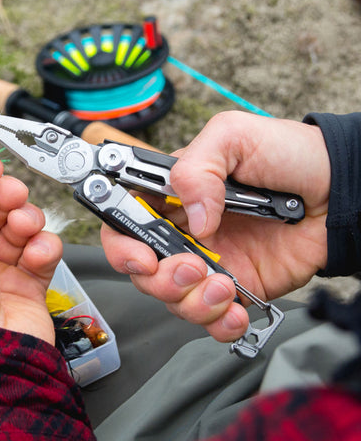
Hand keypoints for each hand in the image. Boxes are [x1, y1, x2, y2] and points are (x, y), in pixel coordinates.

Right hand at [101, 111, 329, 342]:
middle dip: (158, 278)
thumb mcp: (233, 137)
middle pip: (142, 269)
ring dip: (191, 301)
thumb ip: (197, 168)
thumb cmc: (288, 153)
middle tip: (192, 265)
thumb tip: (192, 219)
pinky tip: (234, 310)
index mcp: (172, 194)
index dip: (121, 243)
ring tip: (223, 285)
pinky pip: (211, 318)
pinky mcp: (236, 286)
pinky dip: (217, 323)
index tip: (138, 256)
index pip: (125, 220)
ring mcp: (209, 260)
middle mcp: (183, 229)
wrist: (339, 189)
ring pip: (173, 298)